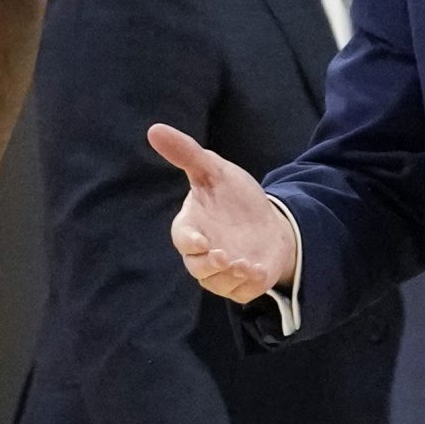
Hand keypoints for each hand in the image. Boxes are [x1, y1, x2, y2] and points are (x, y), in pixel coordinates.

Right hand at [150, 124, 297, 302]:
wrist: (270, 222)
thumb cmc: (236, 198)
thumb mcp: (215, 171)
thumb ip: (187, 154)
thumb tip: (154, 129)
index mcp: (192, 227)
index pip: (182, 238)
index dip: (189, 242)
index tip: (200, 241)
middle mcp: (203, 254)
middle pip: (197, 268)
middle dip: (210, 265)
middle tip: (226, 257)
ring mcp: (221, 273)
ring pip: (217, 283)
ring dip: (231, 276)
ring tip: (246, 264)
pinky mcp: (241, 286)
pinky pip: (240, 294)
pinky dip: (248, 286)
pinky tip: (258, 271)